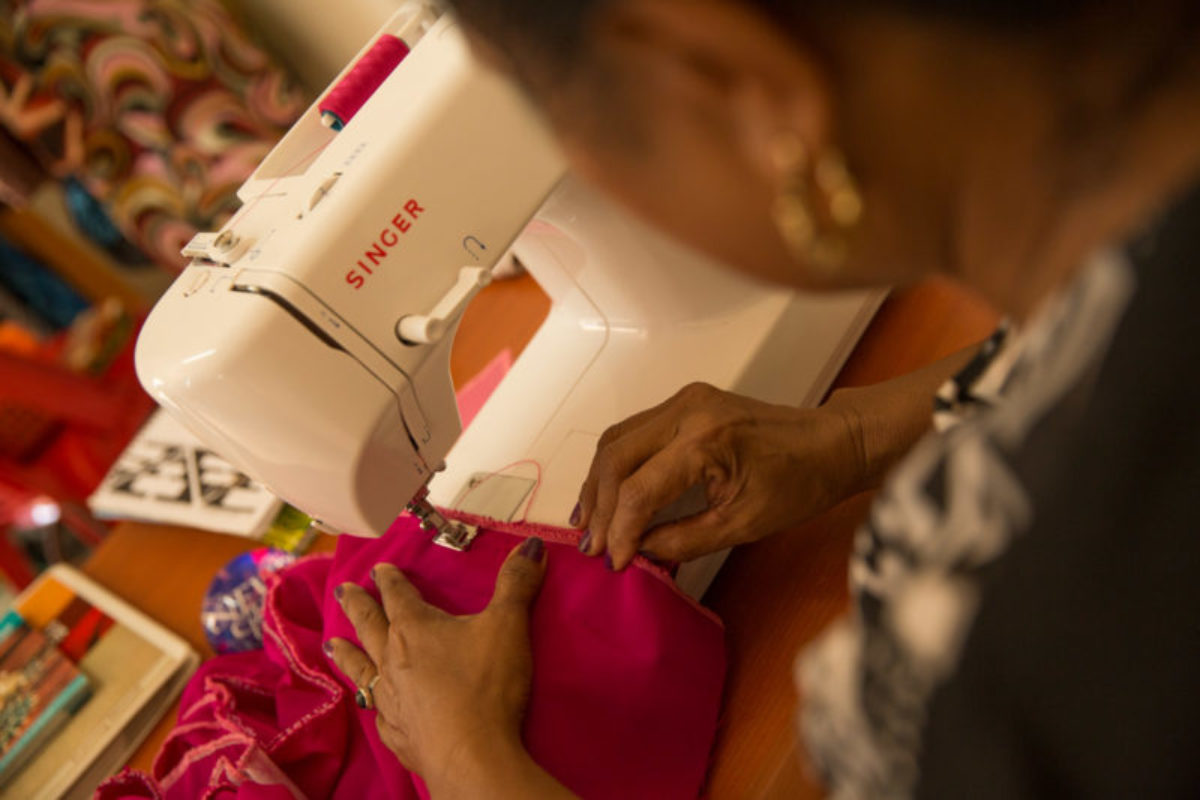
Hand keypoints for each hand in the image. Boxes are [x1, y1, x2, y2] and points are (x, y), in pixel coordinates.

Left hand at [326, 538, 563, 796]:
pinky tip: (372, 707)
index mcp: (415, 628)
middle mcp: (393, 659)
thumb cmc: (486, 684)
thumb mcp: (508, 624)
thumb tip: (531, 544)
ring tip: (330, 644)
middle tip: (340, 591)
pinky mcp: (396, 733)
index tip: (378, 568)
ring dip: (346, 654)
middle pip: (369, 626)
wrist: (470, 755)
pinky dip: (372, 705)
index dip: (390, 579)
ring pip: (361, 669)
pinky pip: (377, 713)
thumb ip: (516, 583)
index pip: (398, 595)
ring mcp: (391, 699)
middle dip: (356, 606)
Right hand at [575, 382, 866, 569]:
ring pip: (616, 441)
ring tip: (588, 525)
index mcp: (705, 440)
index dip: (620, 530)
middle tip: (591, 548)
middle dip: (599, 507)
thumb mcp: (743, 524)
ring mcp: (682, 401)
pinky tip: (607, 495)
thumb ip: (684, 539)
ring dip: (598, 484)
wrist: (831, 442)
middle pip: (616, 458)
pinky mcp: (683, 403)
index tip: (615, 563)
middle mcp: (686, 410)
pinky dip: (614, 466)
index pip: (639, 489)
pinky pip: (632, 432)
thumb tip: (639, 552)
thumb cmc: (800, 483)